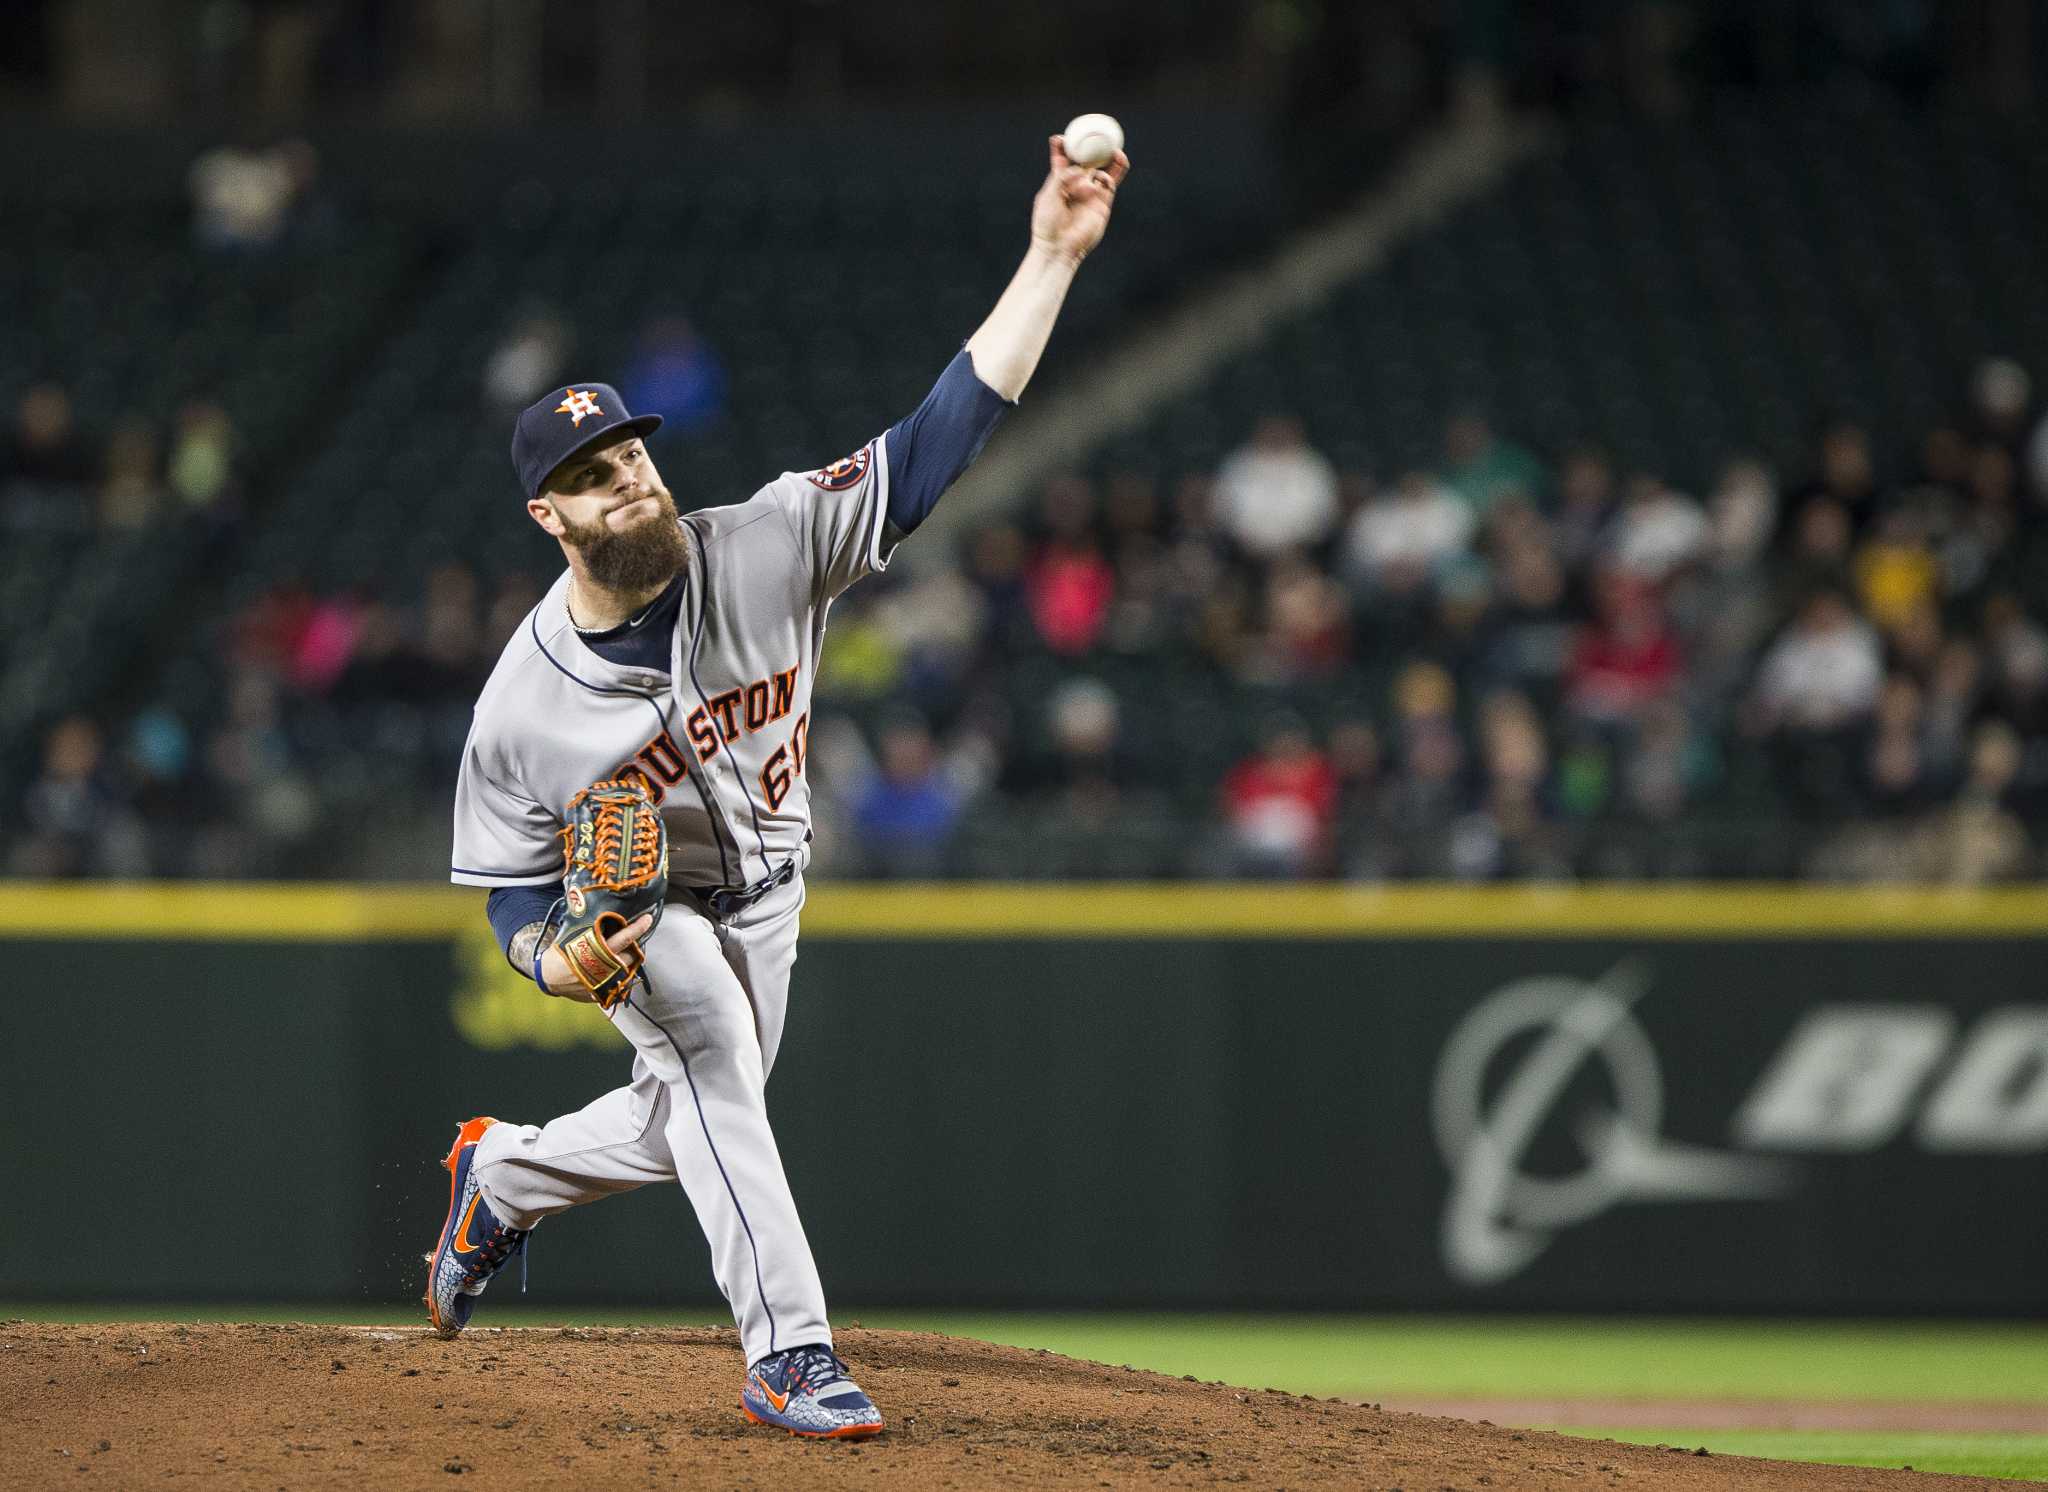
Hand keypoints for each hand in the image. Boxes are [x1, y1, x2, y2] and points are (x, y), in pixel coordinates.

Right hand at [537, 913, 653, 1001]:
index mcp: (596, 952)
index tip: (647, 919)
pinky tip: (615, 969)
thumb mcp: (573, 936)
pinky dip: (620, 977)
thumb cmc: (560, 952)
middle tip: (633, 938)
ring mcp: (602, 984)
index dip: (637, 928)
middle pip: (631, 956)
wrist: (548, 976)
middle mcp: (602, 970)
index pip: (623, 939)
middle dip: (635, 946)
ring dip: (629, 961)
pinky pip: (618, 986)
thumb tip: (600, 910)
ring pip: (627, 972)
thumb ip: (589, 928)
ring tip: (624, 953)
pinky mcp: (601, 994)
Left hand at [1029, 135, 1129, 265]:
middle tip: (1097, 134)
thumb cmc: (1048, 223)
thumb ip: (1061, 177)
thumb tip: (1080, 168)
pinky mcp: (1103, 203)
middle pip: (1087, 160)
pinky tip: (1110, 170)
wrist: (1060, 247)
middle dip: (1092, 146)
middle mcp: (1076, 185)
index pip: (1063, 159)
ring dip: (1108, 157)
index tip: (1060, 137)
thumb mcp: (1048, 196)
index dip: (1063, 146)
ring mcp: (1090, 193)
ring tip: (1114, 148)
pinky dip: (1114, 173)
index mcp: (1059, 181)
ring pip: (1102, 169)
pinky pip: (1111, 183)